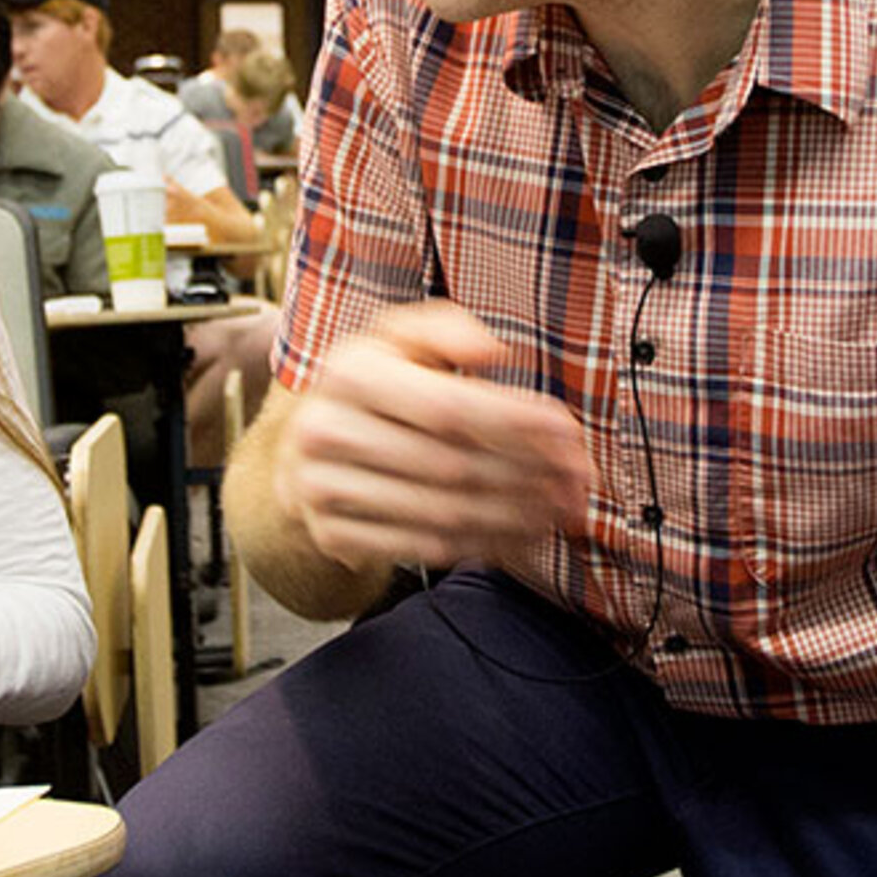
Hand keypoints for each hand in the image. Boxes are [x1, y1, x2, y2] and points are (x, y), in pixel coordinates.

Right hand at [272, 303, 590, 575]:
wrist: (299, 450)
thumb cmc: (371, 387)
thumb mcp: (398, 338)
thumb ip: (446, 328)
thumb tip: (494, 351)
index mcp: (349, 372)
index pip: (448, 407)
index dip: (516, 423)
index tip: (568, 433)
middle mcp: (327, 431)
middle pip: (453, 465)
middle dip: (529, 475)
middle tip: (577, 481)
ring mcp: (323, 489)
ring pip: (443, 513)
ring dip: (515, 516)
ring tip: (560, 510)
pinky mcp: (332, 534)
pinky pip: (424, 548)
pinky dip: (483, 546)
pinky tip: (523, 535)